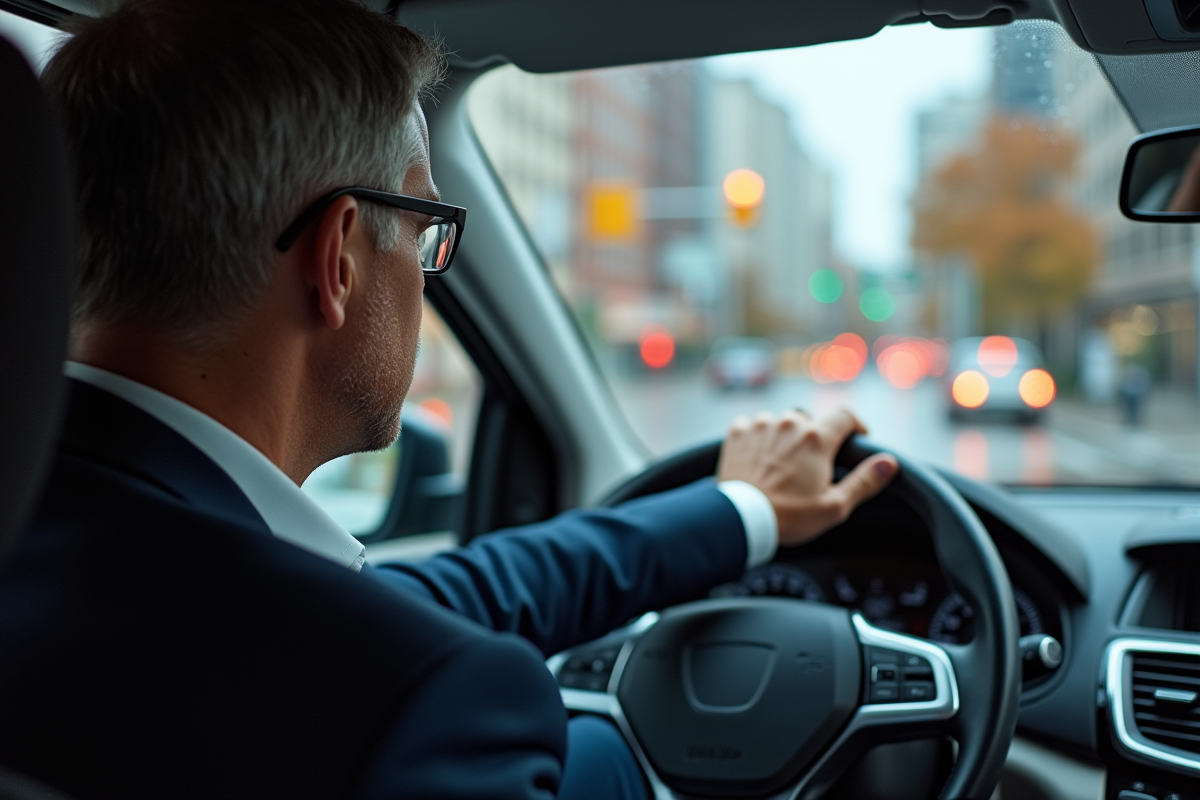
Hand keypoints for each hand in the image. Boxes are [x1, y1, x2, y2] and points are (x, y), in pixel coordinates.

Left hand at [716, 408, 898, 546]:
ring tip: (780, 466)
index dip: (854, 426)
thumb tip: (889, 463)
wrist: (740, 518)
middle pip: (811, 422)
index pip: (846, 415)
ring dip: (784, 437)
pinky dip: (758, 438)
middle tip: (810, 467)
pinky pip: (753, 425)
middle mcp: (789, 423)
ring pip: (781, 423)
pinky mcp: (738, 431)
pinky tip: (758, 460)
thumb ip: (865, 481)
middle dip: (814, 439)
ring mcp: (761, 424)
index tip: (853, 440)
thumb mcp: (835, 506)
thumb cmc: (789, 516)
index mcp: (816, 438)